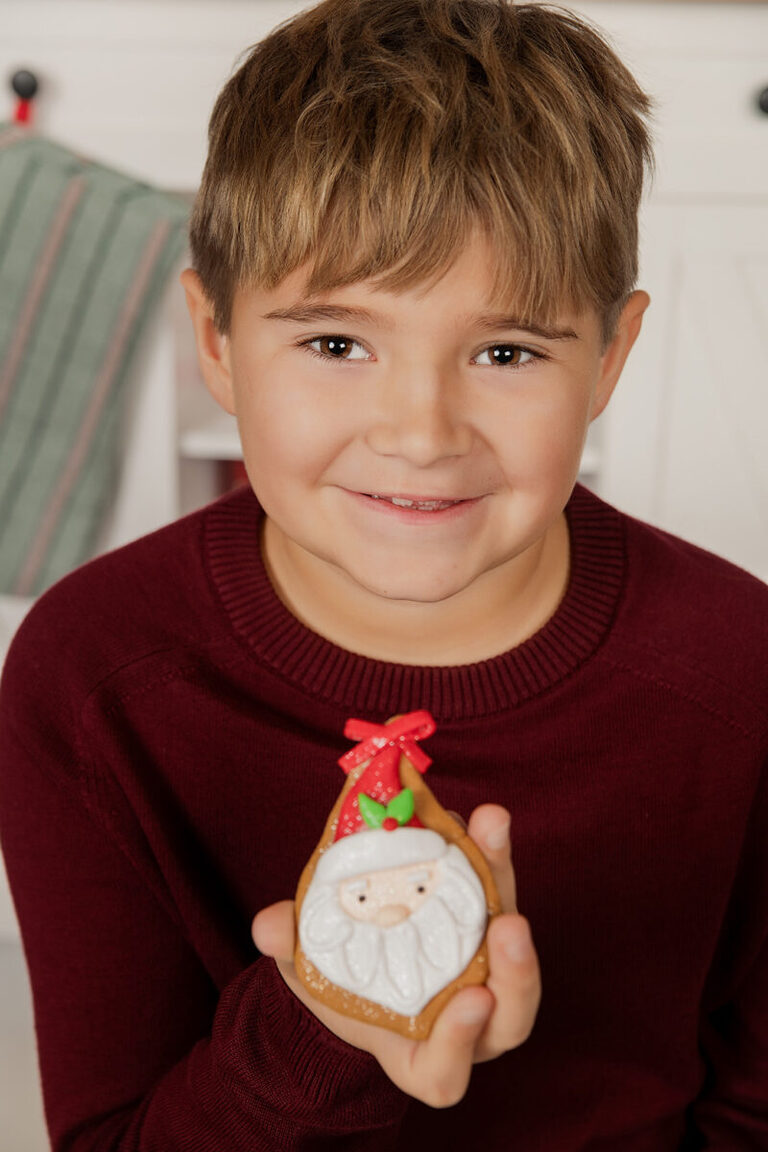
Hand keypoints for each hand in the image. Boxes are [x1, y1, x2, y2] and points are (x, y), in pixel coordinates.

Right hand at [251, 804, 540, 1107]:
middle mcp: (467, 1027)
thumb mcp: (305, 968)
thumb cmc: (334, 981)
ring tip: (494, 846)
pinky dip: (497, 858)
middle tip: (509, 925)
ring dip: (511, 897)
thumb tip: (270, 925)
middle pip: (511, 1018)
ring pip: (518, 953)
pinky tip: (484, 819)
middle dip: (517, 974)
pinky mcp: (492, 923)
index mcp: (417, 1056)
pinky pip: (506, 896)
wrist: (357, 952)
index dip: (459, 1043)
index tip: (471, 1001)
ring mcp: (488, 976)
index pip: (446, 1072)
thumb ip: (290, 950)